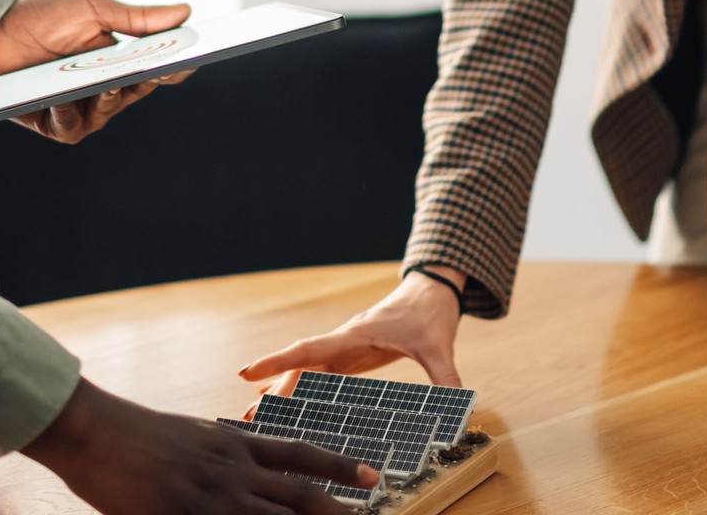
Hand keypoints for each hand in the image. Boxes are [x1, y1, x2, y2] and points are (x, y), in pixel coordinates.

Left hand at [0, 0, 192, 143]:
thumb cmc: (43, 16)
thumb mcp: (94, 9)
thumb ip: (138, 18)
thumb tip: (186, 12)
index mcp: (119, 59)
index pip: (156, 68)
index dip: (174, 66)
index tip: (189, 58)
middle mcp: (104, 87)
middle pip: (137, 91)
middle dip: (145, 81)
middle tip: (154, 70)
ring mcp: (80, 108)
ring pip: (108, 111)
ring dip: (109, 98)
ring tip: (108, 84)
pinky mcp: (54, 124)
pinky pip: (71, 126)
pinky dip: (70, 112)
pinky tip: (65, 97)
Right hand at [21, 378, 380, 513]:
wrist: (95, 431)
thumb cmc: (138, 433)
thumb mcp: (194, 434)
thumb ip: (226, 451)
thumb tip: (251, 461)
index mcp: (234, 444)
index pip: (300, 456)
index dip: (339, 467)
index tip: (372, 477)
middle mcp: (233, 471)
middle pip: (300, 498)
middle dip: (339, 514)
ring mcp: (212, 499)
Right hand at [238, 268, 465, 393]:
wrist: (431, 291)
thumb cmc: (430, 314)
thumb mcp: (439, 346)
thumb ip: (446, 378)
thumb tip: (460, 407)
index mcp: (355, 336)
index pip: (309, 350)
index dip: (278, 362)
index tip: (246, 372)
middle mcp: (344, 343)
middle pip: (301, 367)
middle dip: (273, 390)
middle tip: (248, 416)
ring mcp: (346, 349)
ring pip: (306, 372)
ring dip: (283, 391)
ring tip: (257, 415)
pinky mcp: (353, 356)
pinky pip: (321, 375)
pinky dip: (300, 388)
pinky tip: (284, 401)